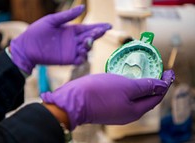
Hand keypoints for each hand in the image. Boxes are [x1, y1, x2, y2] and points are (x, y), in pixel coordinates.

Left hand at [10, 5, 111, 73]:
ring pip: (87, 48)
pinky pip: (79, 59)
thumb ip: (67, 16)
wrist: (27, 47)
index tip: (109, 26)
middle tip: (101, 31)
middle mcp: (74, 40)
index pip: (88, 28)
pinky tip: (81, 52)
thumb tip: (83, 7)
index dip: (99, 27)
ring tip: (87, 40)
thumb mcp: (52, 20)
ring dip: (90, 45)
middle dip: (97, 34)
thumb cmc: (37, 32)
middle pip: (90, 37)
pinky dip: (83, 57)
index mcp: (71, 30)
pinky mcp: (68, 59)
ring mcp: (71, 50)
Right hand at [41, 70, 174, 130]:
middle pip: (146, 98)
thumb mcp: (126, 86)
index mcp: (135, 110)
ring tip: (143, 72)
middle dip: (153, 85)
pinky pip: (124, 97)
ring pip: (134, 97)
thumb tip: (162, 85)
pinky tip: (126, 78)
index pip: (156, 97)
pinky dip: (129, 88)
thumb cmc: (100, 92)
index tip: (169, 72)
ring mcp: (117, 111)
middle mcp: (128, 113)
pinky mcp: (108, 106)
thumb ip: (145, 86)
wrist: (74, 99)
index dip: (164, 84)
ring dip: (140, 85)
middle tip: (156, 71)